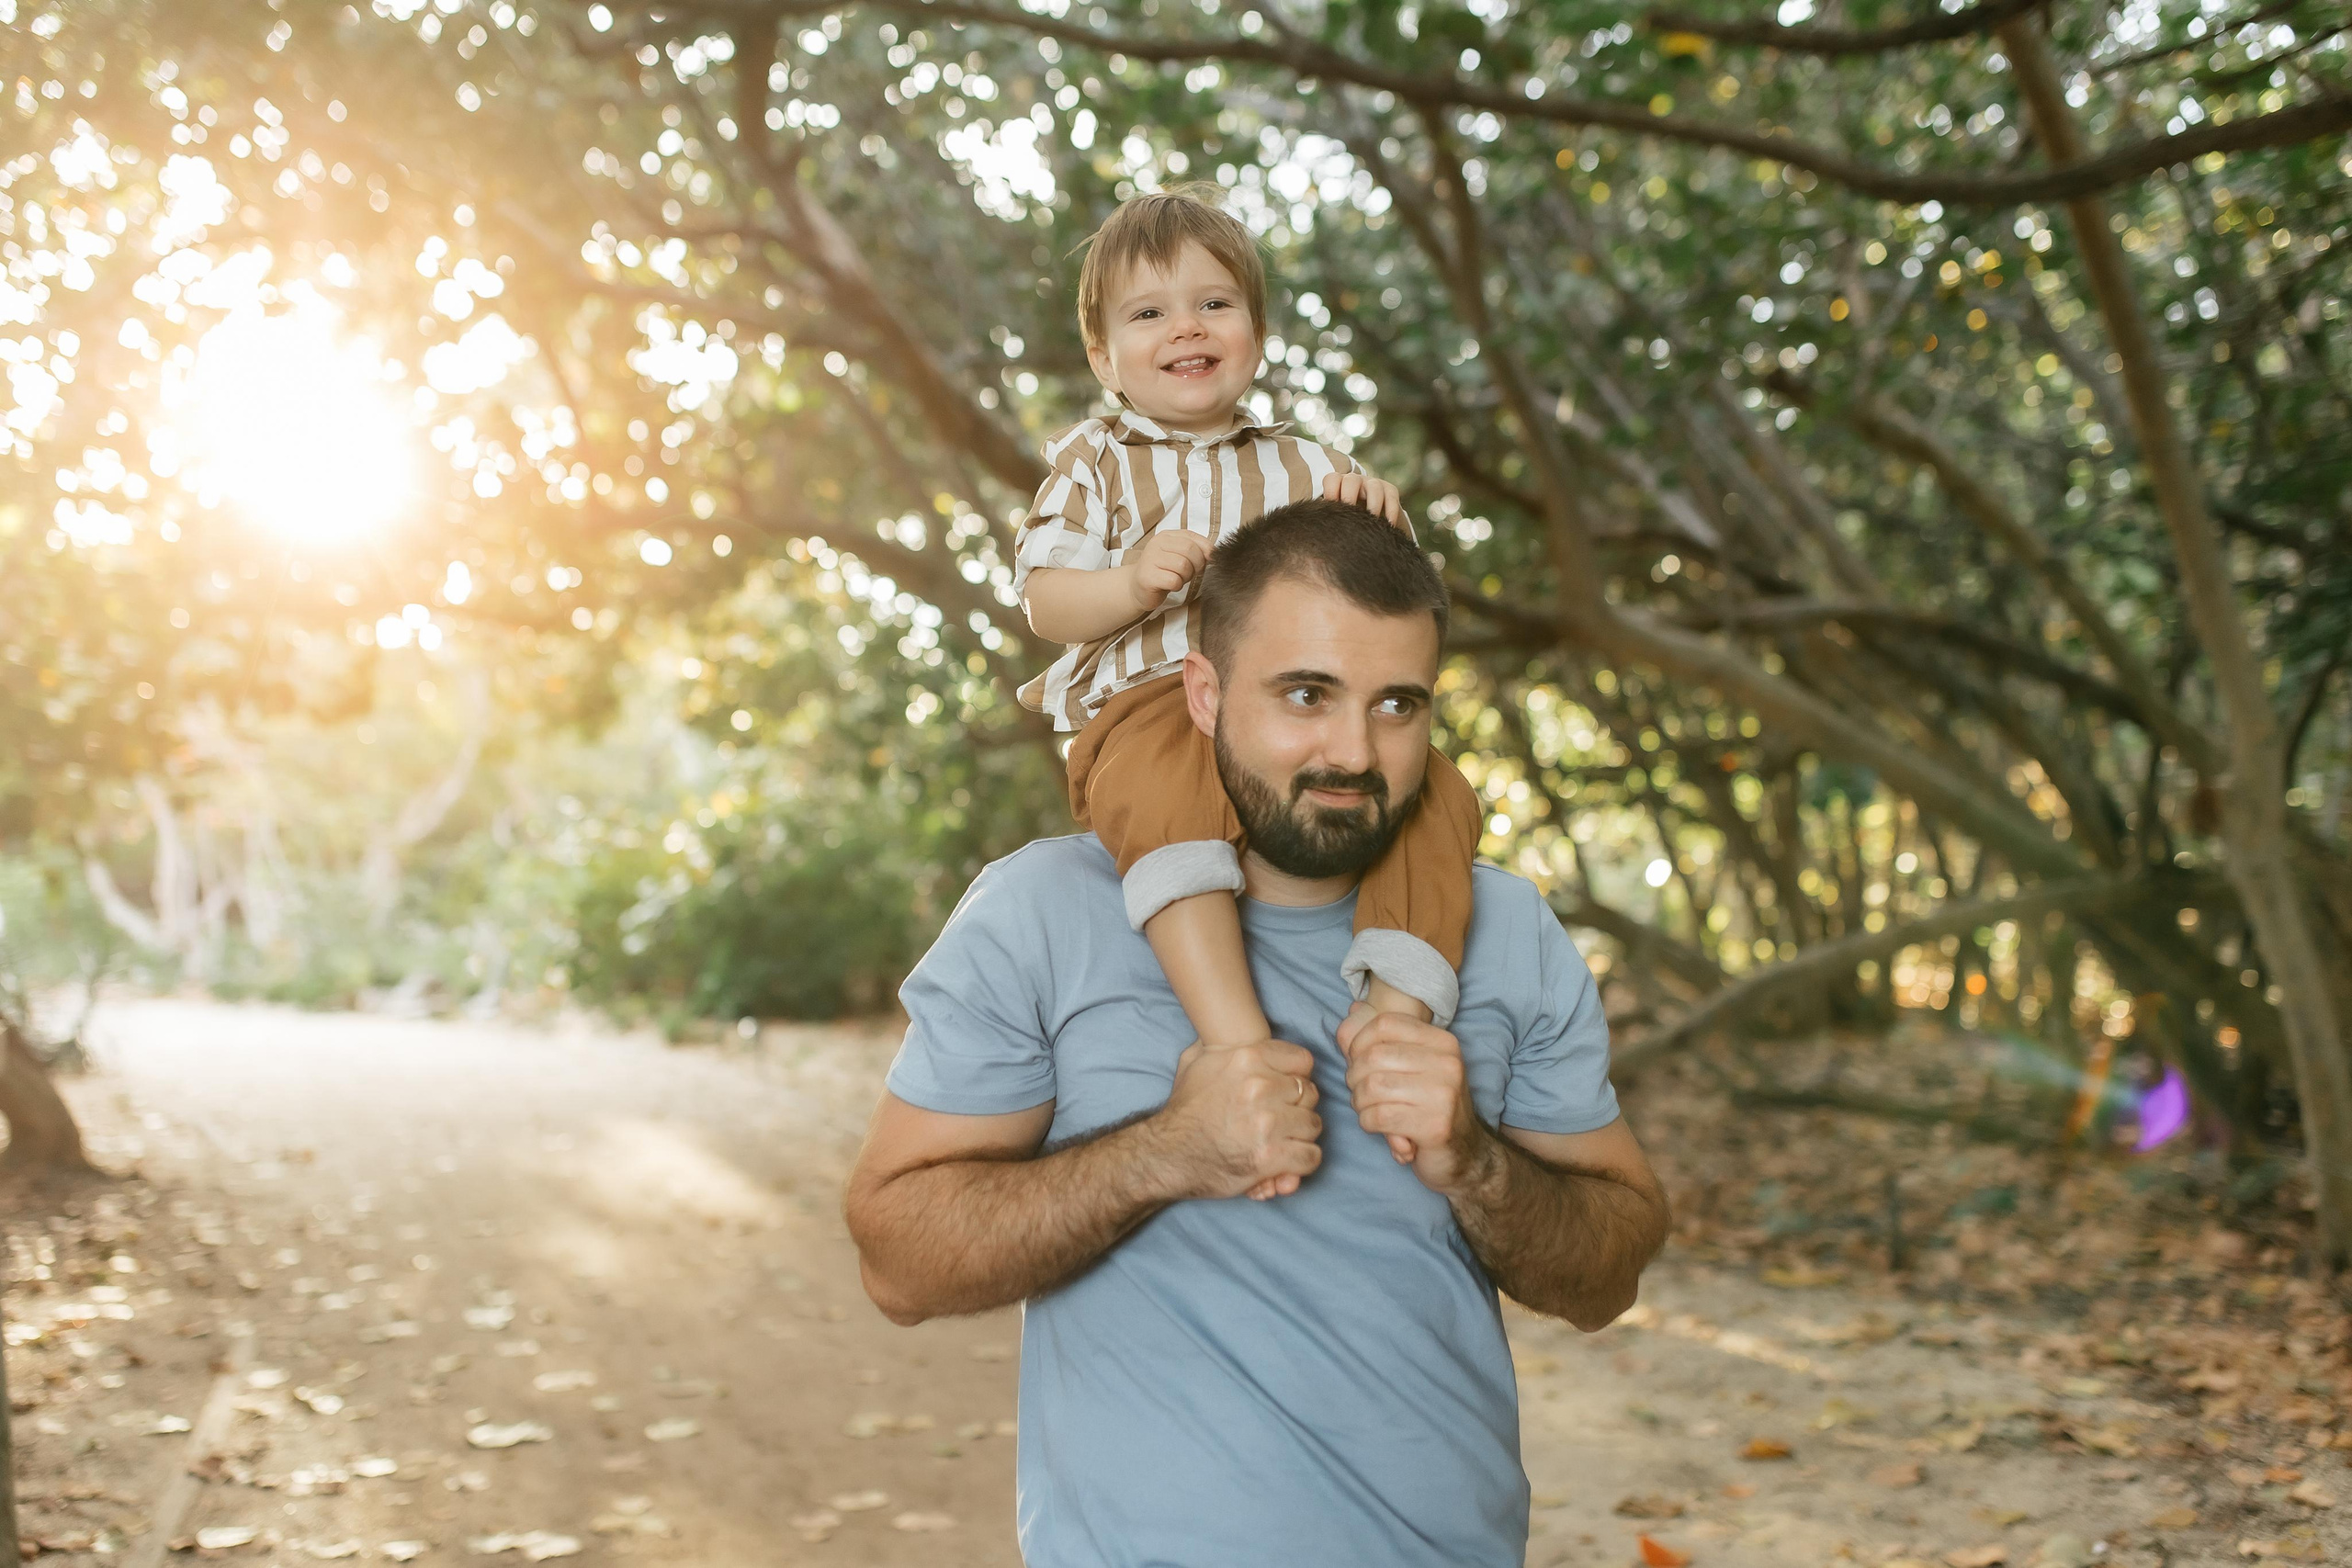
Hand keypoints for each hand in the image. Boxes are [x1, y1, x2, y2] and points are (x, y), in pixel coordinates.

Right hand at [1127, 530, 1213, 614]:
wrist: (1136, 587)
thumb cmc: (1163, 572)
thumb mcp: (1179, 555)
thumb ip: (1195, 549)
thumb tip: (1214, 553)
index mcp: (1167, 536)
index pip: (1194, 538)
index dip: (1206, 552)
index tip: (1205, 562)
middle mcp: (1157, 543)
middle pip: (1190, 551)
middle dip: (1197, 565)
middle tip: (1190, 573)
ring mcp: (1150, 559)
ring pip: (1183, 566)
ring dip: (1186, 577)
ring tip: (1178, 579)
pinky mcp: (1148, 576)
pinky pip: (1174, 580)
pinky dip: (1177, 586)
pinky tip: (1170, 585)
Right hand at [1145, 1038, 1322, 1200]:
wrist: (1167, 1154)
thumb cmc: (1184, 1109)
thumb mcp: (1195, 1060)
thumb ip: (1222, 1041)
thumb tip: (1235, 1025)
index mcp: (1247, 1058)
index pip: (1303, 1061)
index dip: (1297, 1077)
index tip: (1286, 1090)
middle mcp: (1260, 1087)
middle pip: (1310, 1094)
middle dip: (1298, 1108)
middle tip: (1280, 1118)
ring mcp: (1267, 1123)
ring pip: (1313, 1124)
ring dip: (1300, 1136)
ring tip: (1281, 1140)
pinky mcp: (1270, 1157)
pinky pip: (1310, 1156)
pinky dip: (1301, 1163)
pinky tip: (1285, 1162)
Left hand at [1321, 470, 1406, 527]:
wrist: (1372, 524)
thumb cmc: (1347, 522)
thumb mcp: (1336, 518)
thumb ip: (1328, 518)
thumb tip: (1317, 530)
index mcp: (1338, 484)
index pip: (1332, 479)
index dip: (1331, 493)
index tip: (1333, 511)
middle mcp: (1355, 481)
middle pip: (1351, 480)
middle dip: (1350, 497)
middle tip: (1351, 516)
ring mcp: (1373, 484)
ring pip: (1374, 487)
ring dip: (1373, 506)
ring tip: (1372, 523)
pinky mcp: (1390, 490)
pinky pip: (1391, 496)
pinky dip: (1390, 511)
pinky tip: (1388, 526)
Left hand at [1341, 1012, 1493, 1196]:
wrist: (1465, 1154)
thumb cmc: (1430, 1107)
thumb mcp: (1415, 1068)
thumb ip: (1383, 1041)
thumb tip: (1352, 1009)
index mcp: (1443, 1042)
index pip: (1385, 1023)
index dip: (1359, 1042)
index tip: (1357, 1062)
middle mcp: (1448, 1063)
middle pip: (1374, 1056)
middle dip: (1355, 1077)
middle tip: (1360, 1093)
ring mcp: (1444, 1094)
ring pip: (1373, 1086)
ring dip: (1359, 1102)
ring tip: (1368, 1109)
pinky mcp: (1435, 1126)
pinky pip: (1379, 1116)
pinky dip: (1368, 1122)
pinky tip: (1377, 1125)